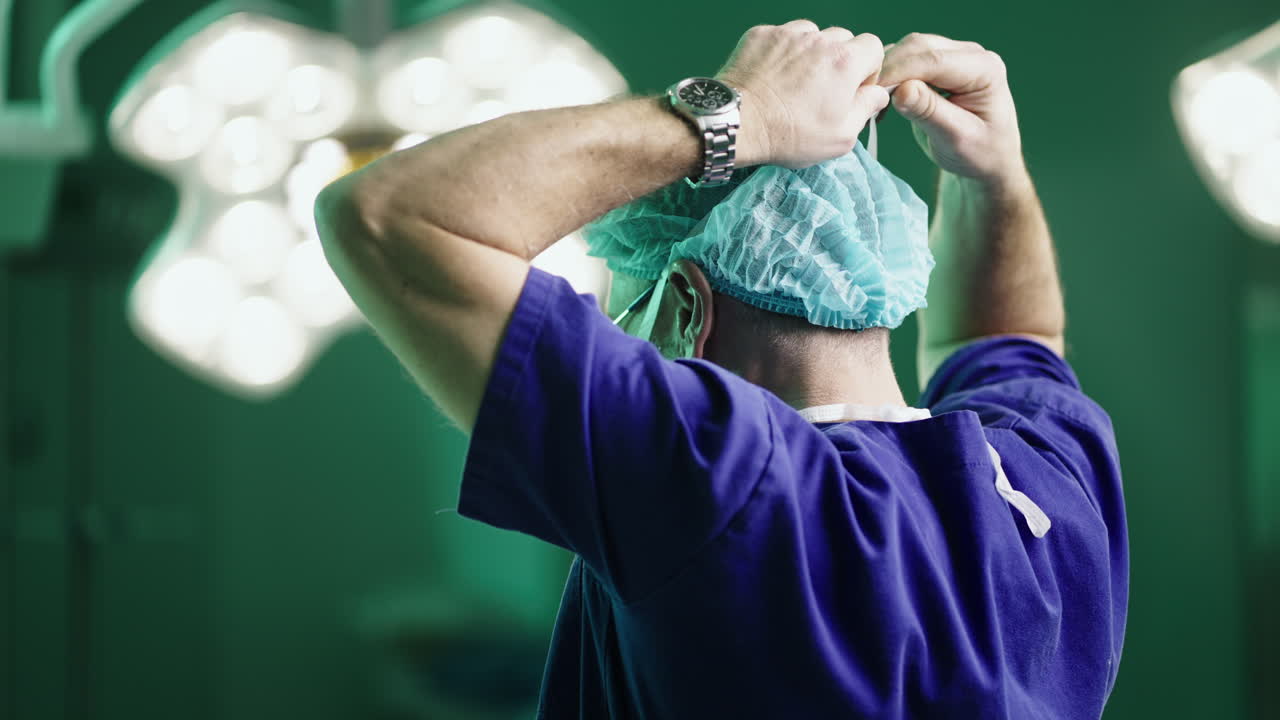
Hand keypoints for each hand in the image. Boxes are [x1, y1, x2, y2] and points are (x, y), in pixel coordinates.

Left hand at [716, 20, 888, 169]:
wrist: (738, 124)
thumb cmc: (789, 135)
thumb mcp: (841, 137)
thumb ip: (866, 109)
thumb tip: (876, 94)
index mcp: (845, 62)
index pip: (873, 46)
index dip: (867, 69)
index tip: (853, 89)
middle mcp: (819, 40)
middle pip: (843, 39)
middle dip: (839, 61)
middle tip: (822, 89)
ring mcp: (788, 34)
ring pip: (812, 35)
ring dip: (810, 53)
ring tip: (795, 82)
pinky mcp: (762, 35)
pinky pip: (782, 36)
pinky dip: (782, 52)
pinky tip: (773, 75)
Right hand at [879, 33, 1026, 185]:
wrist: (987, 161)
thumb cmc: (979, 154)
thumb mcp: (957, 139)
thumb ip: (930, 112)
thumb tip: (901, 90)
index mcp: (985, 69)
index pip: (935, 60)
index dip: (900, 72)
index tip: (873, 92)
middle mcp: (970, 54)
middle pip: (919, 47)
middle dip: (890, 69)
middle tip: (866, 99)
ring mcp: (953, 56)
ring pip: (909, 49)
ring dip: (887, 71)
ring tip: (874, 102)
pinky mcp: (937, 64)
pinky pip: (906, 59)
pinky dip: (890, 75)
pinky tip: (883, 99)